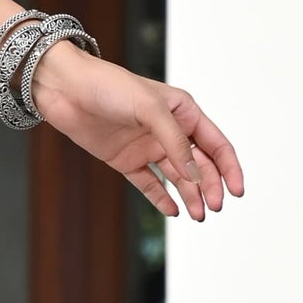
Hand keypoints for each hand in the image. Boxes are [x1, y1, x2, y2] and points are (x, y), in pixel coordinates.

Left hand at [30, 43, 243, 220]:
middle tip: (214, 207)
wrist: (66, 90)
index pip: (216, 144)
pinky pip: (149, 184)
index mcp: (183, 111)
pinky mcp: (126, 160)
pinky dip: (161, 198)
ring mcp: (147, 147)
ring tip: (198, 215)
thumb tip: (194, 175)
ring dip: (190, 196)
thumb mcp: (150, 109)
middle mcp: (168, 130)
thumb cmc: (109, 86)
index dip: (229, 168)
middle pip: (199, 165)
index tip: (237, 191)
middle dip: (209, 186)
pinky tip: (174, 211)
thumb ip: (175, 142)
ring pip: (177, 177)